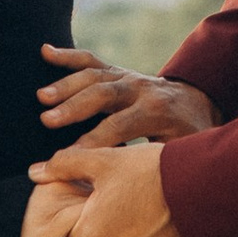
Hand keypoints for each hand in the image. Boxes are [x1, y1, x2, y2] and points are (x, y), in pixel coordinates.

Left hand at [28, 138, 192, 236]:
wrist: (205, 190)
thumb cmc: (152, 172)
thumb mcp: (104, 159)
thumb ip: (64, 165)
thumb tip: (35, 172)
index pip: (70, 228)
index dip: (83, 208)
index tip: (100, 194)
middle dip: (105, 222)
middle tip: (127, 196)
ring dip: (128, 235)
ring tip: (148, 206)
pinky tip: (162, 222)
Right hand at [38, 45, 215, 148]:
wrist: (196, 102)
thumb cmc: (187, 135)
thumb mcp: (184, 150)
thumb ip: (163, 161)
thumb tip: (139, 185)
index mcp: (157, 111)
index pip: (122, 124)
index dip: (96, 139)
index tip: (70, 154)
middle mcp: (140, 89)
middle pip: (104, 94)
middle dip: (75, 106)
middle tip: (47, 120)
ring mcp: (127, 76)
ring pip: (94, 75)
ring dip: (66, 84)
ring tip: (41, 96)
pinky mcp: (117, 71)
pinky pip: (91, 60)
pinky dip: (67, 56)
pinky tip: (45, 51)